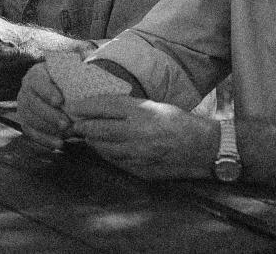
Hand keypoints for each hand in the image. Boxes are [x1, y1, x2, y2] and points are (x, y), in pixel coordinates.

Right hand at [17, 62, 71, 148]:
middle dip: (50, 115)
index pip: (38, 81)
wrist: (63, 92)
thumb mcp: (73, 68)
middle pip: (33, 103)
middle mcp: (26, 89)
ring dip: (49, 128)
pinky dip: (45, 139)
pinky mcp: (26, 122)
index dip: (47, 91)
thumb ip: (78, 64)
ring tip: (67, 134)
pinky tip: (60, 144)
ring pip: (31, 119)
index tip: (60, 101)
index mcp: (36, 74)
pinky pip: (32, 132)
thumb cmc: (70, 79)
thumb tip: (87, 58)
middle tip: (66, 124)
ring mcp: (23, 107)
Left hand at [69, 95, 219, 179]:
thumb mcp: (154, 106)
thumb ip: (128, 107)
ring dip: (92, 141)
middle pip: (98, 128)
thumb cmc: (178, 121)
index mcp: (142, 112)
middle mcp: (137, 132)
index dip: (85, 106)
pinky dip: (106, 153)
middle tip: (73, 123)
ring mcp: (138, 154)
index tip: (72, 106)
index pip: (104, 106)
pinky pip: (115, 161)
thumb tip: (100, 106)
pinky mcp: (140, 170)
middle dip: (82, 125)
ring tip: (87, 135)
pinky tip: (103, 148)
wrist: (203, 148)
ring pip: (103, 147)